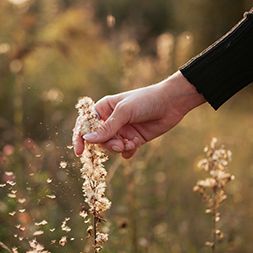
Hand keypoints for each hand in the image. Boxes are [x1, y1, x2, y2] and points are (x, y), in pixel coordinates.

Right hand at [73, 71, 205, 158]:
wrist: (172, 103)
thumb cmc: (146, 100)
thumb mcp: (124, 112)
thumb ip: (106, 128)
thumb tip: (87, 140)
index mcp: (104, 109)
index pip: (85, 124)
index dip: (80, 137)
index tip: (80, 151)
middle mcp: (112, 120)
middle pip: (99, 139)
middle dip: (107, 144)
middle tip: (119, 145)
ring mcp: (123, 130)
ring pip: (112, 146)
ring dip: (119, 148)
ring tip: (130, 144)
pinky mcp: (135, 139)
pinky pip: (125, 151)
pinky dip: (129, 152)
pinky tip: (135, 146)